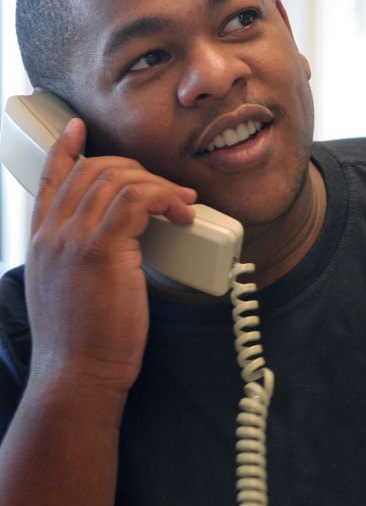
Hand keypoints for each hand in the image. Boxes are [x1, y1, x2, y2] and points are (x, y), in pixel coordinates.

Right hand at [24, 119, 196, 392]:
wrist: (77, 375)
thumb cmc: (83, 343)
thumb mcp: (72, 290)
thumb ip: (83, 258)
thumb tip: (120, 243)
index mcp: (42, 242)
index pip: (50, 182)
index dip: (65, 151)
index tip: (78, 130)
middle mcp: (52, 234)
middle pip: (92, 171)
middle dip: (137, 171)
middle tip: (167, 191)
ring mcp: (72, 239)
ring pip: (118, 179)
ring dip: (159, 186)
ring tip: (182, 205)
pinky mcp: (100, 249)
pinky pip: (137, 199)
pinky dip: (165, 198)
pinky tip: (181, 213)